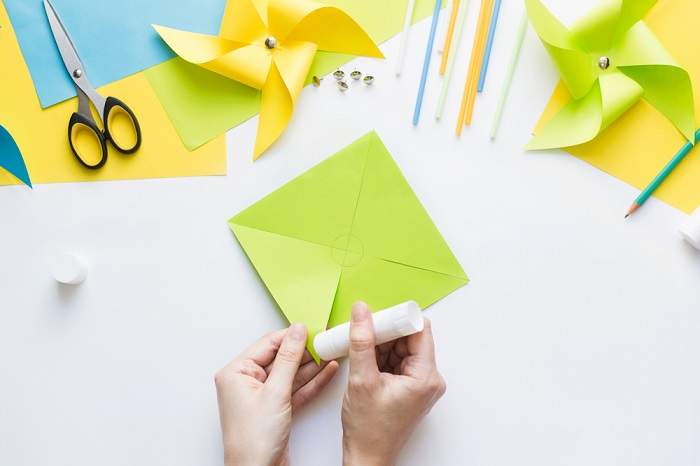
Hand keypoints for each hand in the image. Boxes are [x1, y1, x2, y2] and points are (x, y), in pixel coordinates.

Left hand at [215, 324, 338, 465]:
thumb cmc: (253, 441)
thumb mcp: (275, 392)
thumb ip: (289, 359)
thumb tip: (297, 332)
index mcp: (236, 373)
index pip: (267, 344)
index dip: (291, 336)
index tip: (311, 329)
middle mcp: (246, 382)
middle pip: (280, 358)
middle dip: (304, 351)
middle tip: (324, 341)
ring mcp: (262, 396)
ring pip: (290, 374)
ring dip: (311, 366)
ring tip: (330, 353)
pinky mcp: (276, 409)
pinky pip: (295, 389)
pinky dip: (311, 382)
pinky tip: (327, 372)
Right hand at [341, 302, 445, 465]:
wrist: (367, 457)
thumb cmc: (369, 429)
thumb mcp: (361, 379)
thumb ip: (362, 341)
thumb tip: (362, 312)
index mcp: (425, 377)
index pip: (420, 331)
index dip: (399, 320)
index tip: (379, 316)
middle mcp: (429, 380)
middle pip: (411, 339)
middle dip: (386, 333)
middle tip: (364, 333)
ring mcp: (420, 385)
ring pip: (402, 349)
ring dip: (382, 346)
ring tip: (362, 354)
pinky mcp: (411, 388)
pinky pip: (398, 362)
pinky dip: (382, 358)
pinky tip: (366, 363)